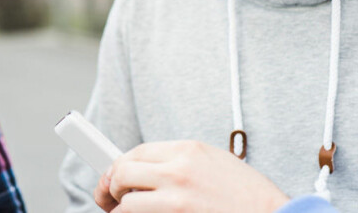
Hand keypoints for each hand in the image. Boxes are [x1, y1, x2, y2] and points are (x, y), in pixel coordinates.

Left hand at [92, 140, 289, 211]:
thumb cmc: (247, 198)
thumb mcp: (215, 165)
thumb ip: (179, 163)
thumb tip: (143, 169)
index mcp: (188, 150)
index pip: (136, 152)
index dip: (119, 166)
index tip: (111, 176)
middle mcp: (178, 170)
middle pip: (122, 171)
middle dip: (111, 188)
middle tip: (110, 200)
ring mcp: (176, 198)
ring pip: (126, 201)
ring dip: (120, 210)